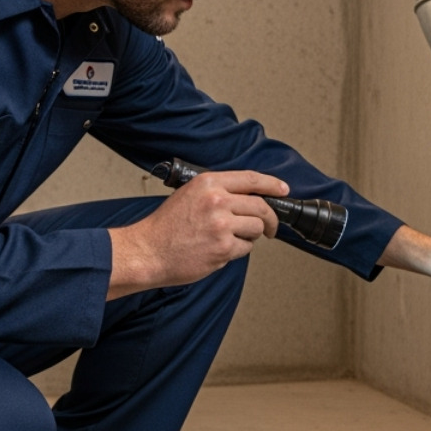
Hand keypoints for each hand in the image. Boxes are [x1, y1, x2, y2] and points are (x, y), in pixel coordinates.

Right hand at [107, 170, 286, 297]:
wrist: (147, 251)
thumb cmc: (165, 227)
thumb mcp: (189, 195)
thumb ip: (218, 192)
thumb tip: (248, 197)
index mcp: (208, 183)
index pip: (251, 179)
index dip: (272, 185)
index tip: (283, 189)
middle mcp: (217, 200)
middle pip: (261, 206)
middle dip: (270, 220)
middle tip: (270, 228)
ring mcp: (221, 225)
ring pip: (256, 228)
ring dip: (249, 236)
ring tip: (229, 239)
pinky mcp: (223, 248)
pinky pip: (246, 248)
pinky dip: (237, 251)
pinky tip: (219, 250)